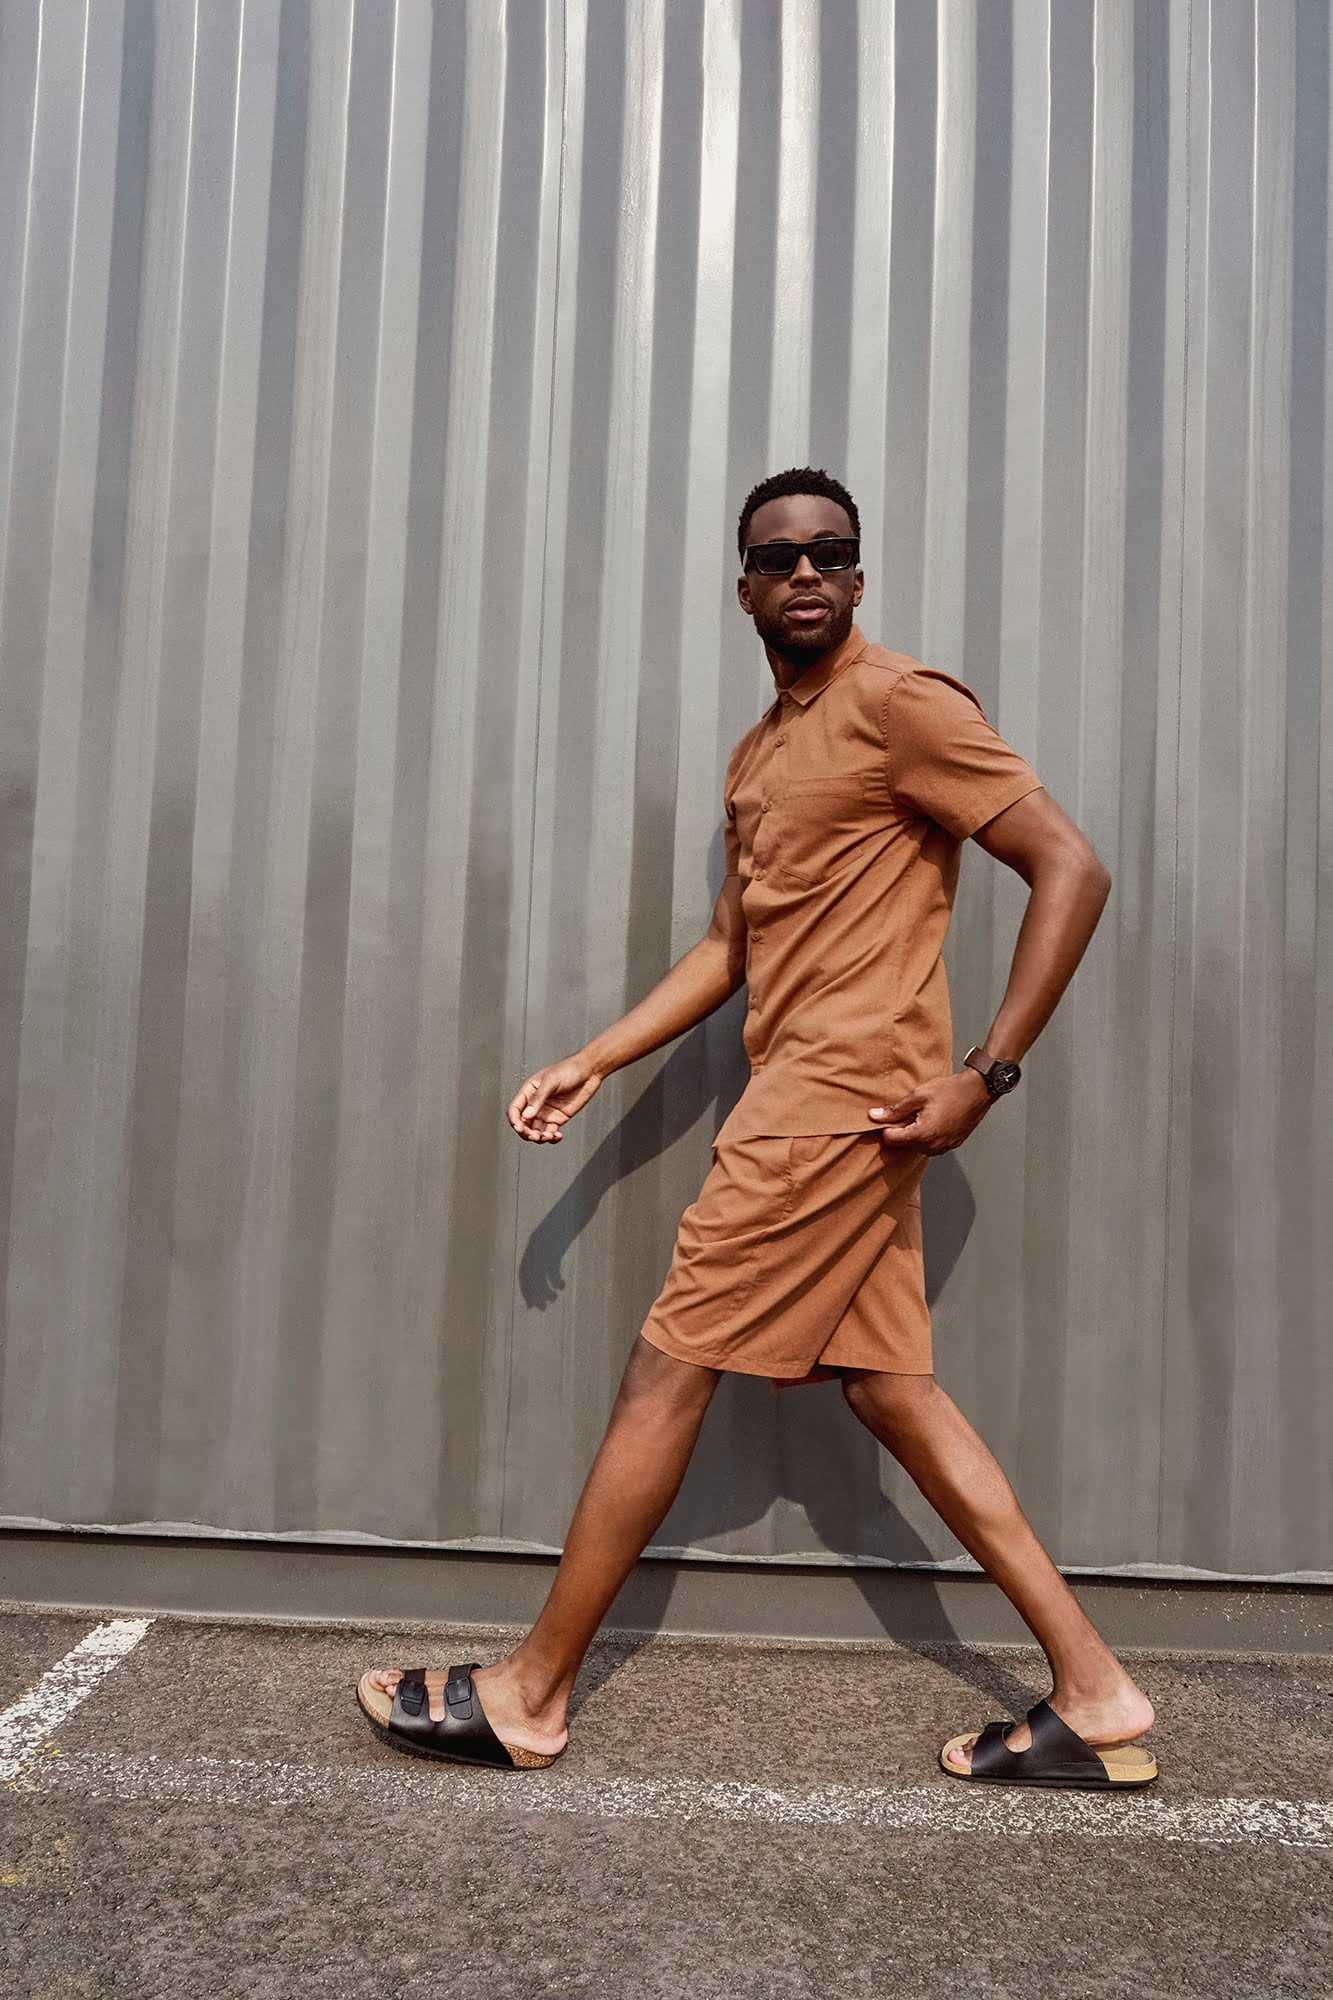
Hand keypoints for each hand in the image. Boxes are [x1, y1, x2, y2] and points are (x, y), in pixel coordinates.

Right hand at [507, 1054, 602, 1142]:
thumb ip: (538, 1098)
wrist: (589, 1072)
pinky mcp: (558, 1118)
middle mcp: (536, 1104)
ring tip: (548, 1136)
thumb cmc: (569, 1069)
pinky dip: (551, 1138)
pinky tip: (557, 1136)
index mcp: (529, 1091)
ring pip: (535, 1131)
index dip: (514, 1120)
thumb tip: (526, 1115)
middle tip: (535, 1136)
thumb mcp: (551, 1081)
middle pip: (523, 1124)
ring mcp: (546, 1112)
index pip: (515, 1109)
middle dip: (527, 1133)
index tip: (519, 1128)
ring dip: (539, 1137)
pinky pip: (550, 1133)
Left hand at [867, 1069, 993, 1154]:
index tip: (888, 1117)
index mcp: (923, 1134)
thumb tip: (874, 1116)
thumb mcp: (919, 1095)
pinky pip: (931, 1146)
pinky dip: (927, 1136)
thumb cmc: (951, 1090)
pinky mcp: (952, 1145)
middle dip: (901, 1131)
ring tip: (922, 1115)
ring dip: (915, 1135)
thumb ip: (895, 1109)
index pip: (892, 1141)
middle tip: (908, 1112)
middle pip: (904, 1146)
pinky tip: (932, 1120)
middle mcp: (933, 1146)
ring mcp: (944, 1147)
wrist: (979, 1090)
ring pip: (918, 1147)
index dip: (886, 1128)